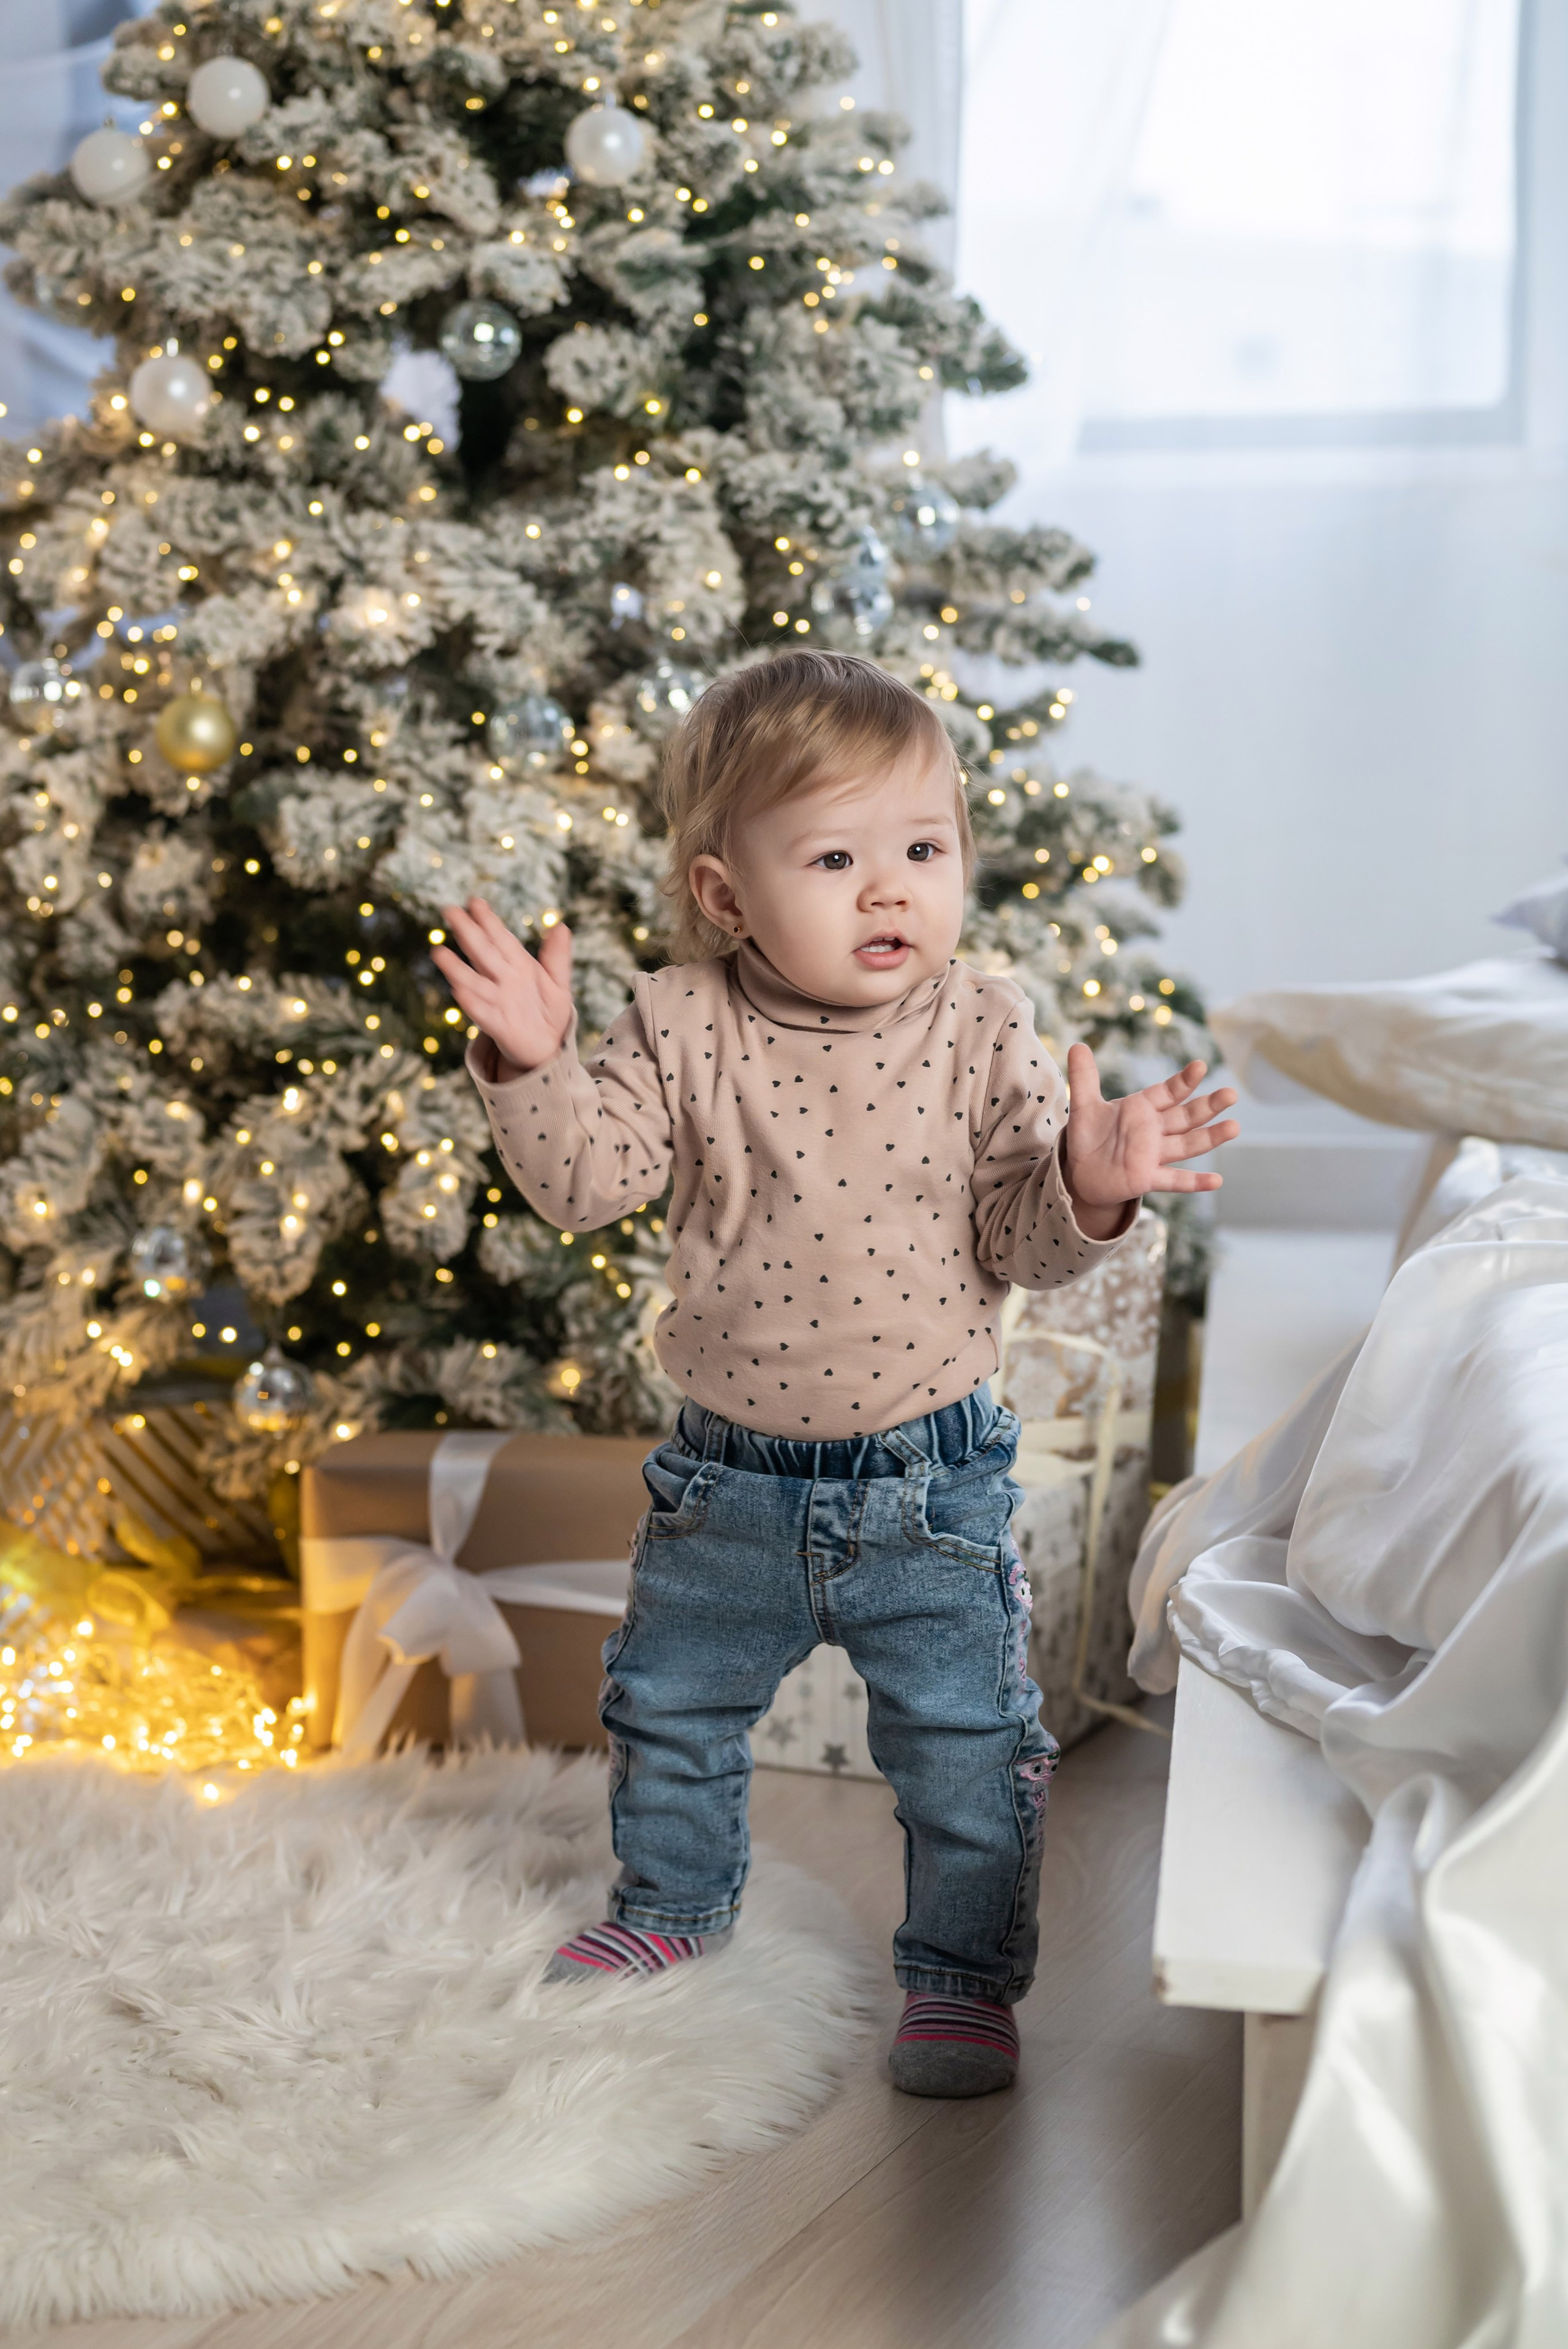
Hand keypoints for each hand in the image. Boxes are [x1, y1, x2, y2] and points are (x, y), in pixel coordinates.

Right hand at [432, 898, 573, 1079]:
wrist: (548, 1047)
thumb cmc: (549, 1011)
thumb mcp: (558, 982)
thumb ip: (557, 956)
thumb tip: (562, 926)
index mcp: (518, 966)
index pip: (501, 938)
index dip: (489, 921)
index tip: (475, 901)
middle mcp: (503, 980)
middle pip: (483, 953)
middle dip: (468, 932)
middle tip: (449, 911)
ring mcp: (499, 1002)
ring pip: (475, 982)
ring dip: (458, 969)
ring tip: (439, 953)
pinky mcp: (499, 1027)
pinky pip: (483, 1014)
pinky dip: (472, 1004)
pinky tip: (459, 993)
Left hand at [1063, 1044, 1237, 1238]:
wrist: (1083, 1172)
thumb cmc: (1090, 1136)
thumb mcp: (1084, 1106)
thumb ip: (1084, 1077)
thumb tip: (1077, 1045)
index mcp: (1143, 1108)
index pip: (1168, 1092)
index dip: (1184, 1081)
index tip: (1200, 1066)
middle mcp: (1155, 1130)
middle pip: (1187, 1116)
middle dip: (1209, 1106)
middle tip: (1231, 1093)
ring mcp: (1155, 1155)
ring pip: (1188, 1145)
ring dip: (1211, 1137)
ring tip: (1234, 1127)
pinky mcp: (1148, 1178)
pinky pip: (1175, 1181)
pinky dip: (1195, 1182)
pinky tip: (1216, 1181)